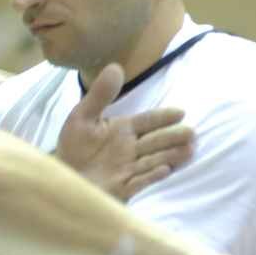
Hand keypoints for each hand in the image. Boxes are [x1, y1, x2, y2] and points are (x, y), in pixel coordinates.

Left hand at [55, 63, 193, 199]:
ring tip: (188, 150)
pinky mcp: (122, 187)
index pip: (147, 121)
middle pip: (156, 141)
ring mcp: (128, 169)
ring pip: (153, 160)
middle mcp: (130, 149)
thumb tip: (116, 67)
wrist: (63, 176)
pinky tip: (164, 169)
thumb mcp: (82, 116)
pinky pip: (139, 182)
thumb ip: (100, 94)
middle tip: (191, 133)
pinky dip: (151, 176)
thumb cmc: (73, 146)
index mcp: (123, 130)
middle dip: (174, 137)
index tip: (180, 112)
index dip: (163, 117)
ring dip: (170, 156)